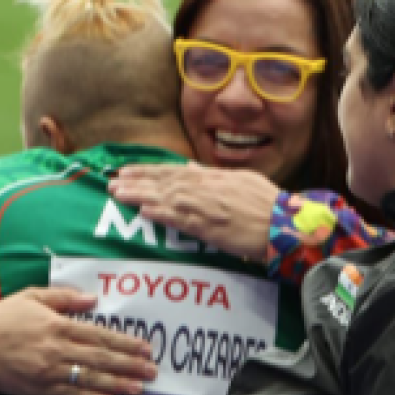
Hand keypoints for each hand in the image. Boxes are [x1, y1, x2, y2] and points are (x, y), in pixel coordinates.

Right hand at [0, 287, 157, 394]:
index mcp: (57, 325)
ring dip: (117, 385)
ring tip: (139, 389)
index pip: (99, 336)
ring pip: (89, 379)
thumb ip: (64, 298)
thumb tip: (93, 299)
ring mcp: (48, 373)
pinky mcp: (39, 390)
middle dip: (129, 366)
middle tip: (152, 371)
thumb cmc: (2, 318)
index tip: (145, 348)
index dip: (125, 343)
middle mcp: (56, 350)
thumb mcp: (31, 297)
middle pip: (100, 359)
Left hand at [108, 162, 278, 261]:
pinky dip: (162, 213)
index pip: (173, 171)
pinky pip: (181, 219)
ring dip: (139, 195)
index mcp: (213, 177)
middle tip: (111, 182)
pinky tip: (143, 211)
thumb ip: (213, 174)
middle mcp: (207, 189)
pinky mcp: (211, 228)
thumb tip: (191, 167)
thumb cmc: (268, 205)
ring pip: (166, 198)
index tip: (126, 170)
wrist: (284, 225)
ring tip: (117, 193)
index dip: (147, 171)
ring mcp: (207, 207)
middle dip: (135, 181)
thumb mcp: (241, 180)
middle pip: (164, 182)